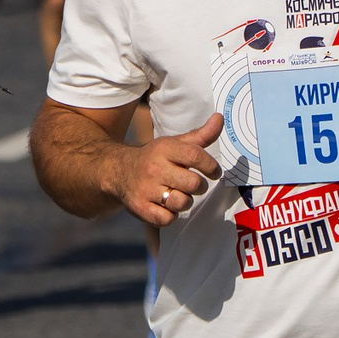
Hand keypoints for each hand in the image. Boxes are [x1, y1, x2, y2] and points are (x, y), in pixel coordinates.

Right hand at [104, 114, 224, 226]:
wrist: (118, 171)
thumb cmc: (155, 158)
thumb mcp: (175, 144)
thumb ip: (201, 135)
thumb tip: (220, 118)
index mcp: (164, 148)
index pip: (196, 156)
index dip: (211, 166)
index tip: (214, 172)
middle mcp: (154, 168)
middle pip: (193, 183)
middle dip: (200, 186)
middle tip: (195, 185)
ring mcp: (145, 189)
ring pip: (182, 202)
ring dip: (186, 201)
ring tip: (179, 194)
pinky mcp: (140, 207)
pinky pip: (168, 219)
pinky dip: (171, 215)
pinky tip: (166, 206)